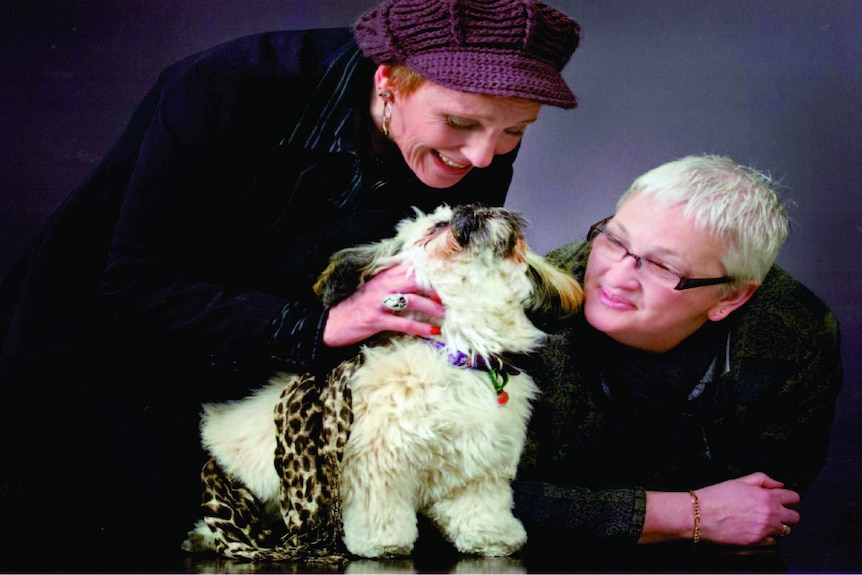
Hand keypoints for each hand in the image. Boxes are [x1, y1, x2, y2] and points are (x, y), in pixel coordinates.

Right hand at [322, 263, 444, 347]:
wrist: (332, 323)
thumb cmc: (357, 307)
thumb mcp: (374, 290)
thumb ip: (393, 283)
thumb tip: (416, 283)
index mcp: (383, 276)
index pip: (411, 269)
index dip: (430, 272)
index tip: (448, 278)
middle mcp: (383, 286)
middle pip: (415, 281)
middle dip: (435, 288)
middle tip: (452, 296)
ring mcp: (379, 303)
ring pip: (412, 301)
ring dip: (432, 308)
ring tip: (447, 315)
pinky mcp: (376, 320)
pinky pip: (402, 324)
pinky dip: (419, 328)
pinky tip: (432, 331)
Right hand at [697, 472, 800, 545]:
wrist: (701, 515)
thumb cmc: (716, 497)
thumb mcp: (739, 481)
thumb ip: (763, 480)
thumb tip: (778, 484)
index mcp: (767, 497)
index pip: (793, 498)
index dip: (789, 497)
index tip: (785, 499)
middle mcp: (770, 515)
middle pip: (794, 517)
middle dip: (787, 513)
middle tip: (775, 511)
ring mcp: (765, 530)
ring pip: (786, 531)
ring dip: (778, 526)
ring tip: (764, 521)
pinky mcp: (757, 542)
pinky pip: (773, 542)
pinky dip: (768, 536)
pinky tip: (756, 530)